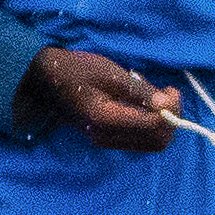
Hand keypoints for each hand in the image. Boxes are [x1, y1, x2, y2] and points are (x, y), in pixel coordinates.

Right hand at [26, 45, 179, 154]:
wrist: (43, 80)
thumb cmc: (75, 70)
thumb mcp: (109, 73)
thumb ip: (139, 91)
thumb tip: (167, 105)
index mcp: (105, 120)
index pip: (154, 126)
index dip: (171, 110)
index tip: (170, 88)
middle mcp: (106, 137)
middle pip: (157, 141)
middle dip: (170, 119)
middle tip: (167, 93)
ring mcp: (105, 140)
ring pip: (150, 143)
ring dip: (161, 122)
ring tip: (152, 95)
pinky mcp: (106, 138)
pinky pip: (139, 139)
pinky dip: (149, 124)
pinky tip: (140, 103)